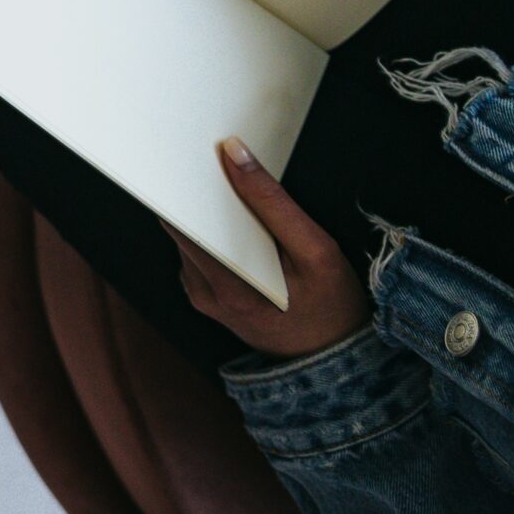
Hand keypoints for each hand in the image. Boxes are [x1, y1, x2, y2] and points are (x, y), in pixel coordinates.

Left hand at [166, 137, 369, 357]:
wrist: (333, 359)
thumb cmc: (332, 307)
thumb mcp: (317, 252)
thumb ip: (274, 203)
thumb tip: (235, 154)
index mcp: (226, 285)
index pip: (182, 220)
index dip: (185, 184)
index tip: (195, 154)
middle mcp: (202, 292)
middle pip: (180, 225)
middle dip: (197, 193)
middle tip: (215, 161)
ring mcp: (202, 297)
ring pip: (187, 237)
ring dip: (204, 213)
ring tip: (229, 189)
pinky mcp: (207, 296)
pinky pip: (198, 252)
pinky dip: (211, 233)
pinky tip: (236, 221)